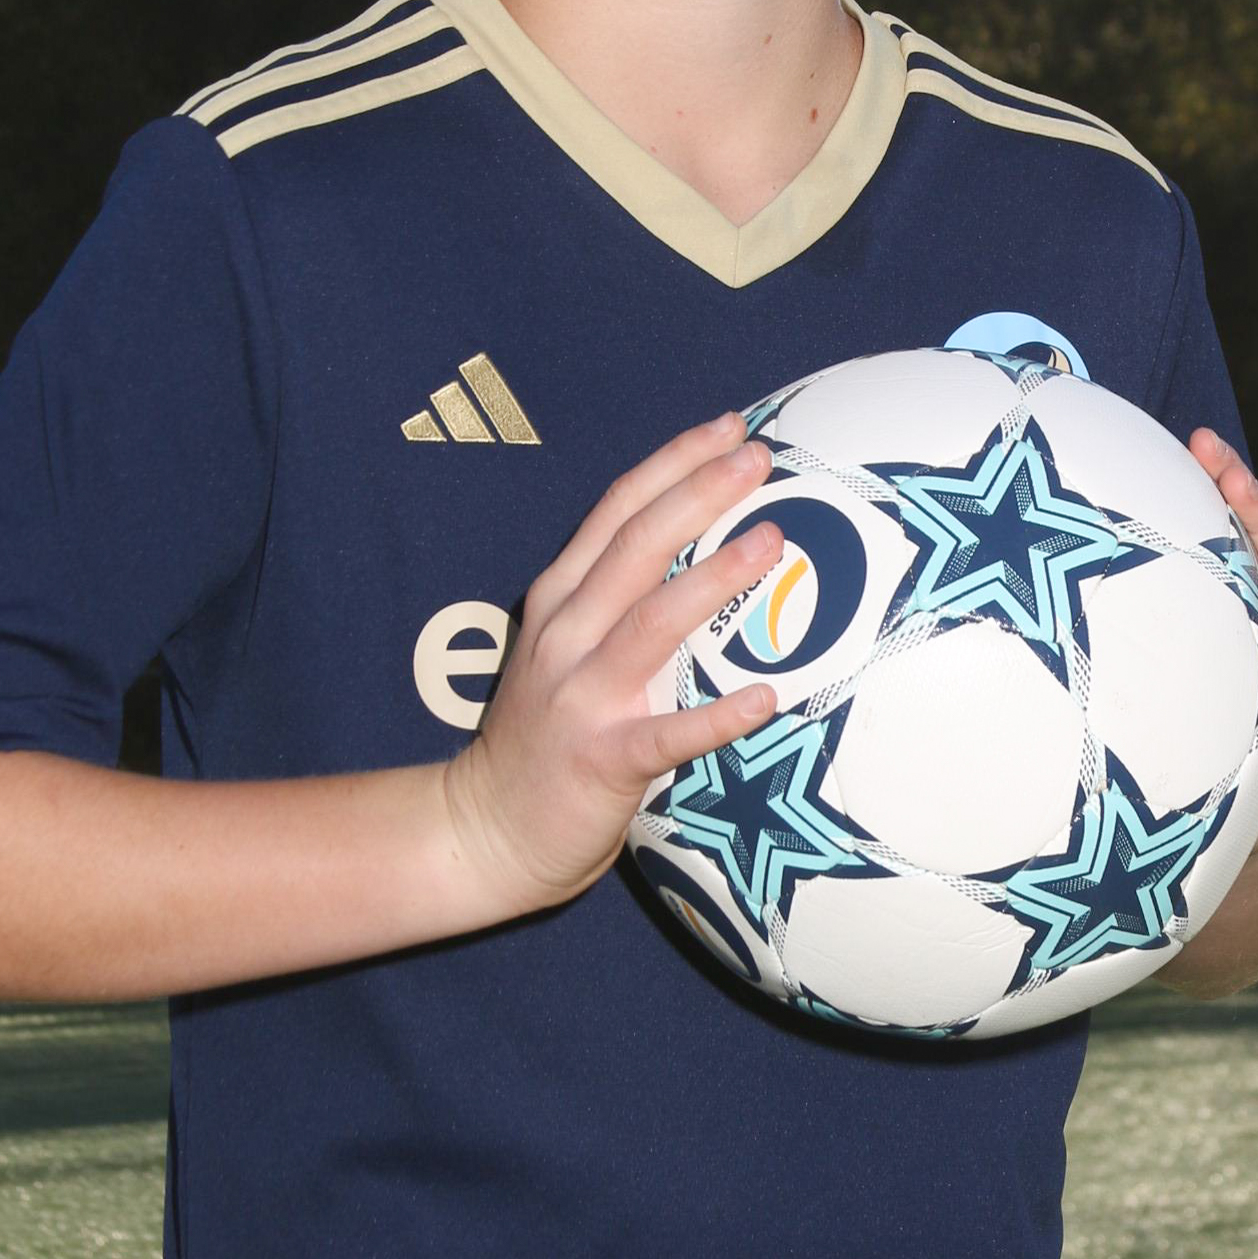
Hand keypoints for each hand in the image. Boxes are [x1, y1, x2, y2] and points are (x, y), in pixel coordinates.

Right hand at [443, 412, 781, 918]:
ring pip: (650, 621)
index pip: (617, 511)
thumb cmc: (545, 736)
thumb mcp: (565, 649)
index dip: (674, 463)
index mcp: (560, 601)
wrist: (486, 830)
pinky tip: (765, 699)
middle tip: (757, 458)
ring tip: (772, 542)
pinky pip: (667, 735)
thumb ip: (614, 602)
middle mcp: (565, 635)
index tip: (730, 428)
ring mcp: (580, 696)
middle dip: (698, 493)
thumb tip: (700, 553)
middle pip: (636, 546)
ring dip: (712, 577)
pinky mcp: (601, 760)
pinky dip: (716, 716)